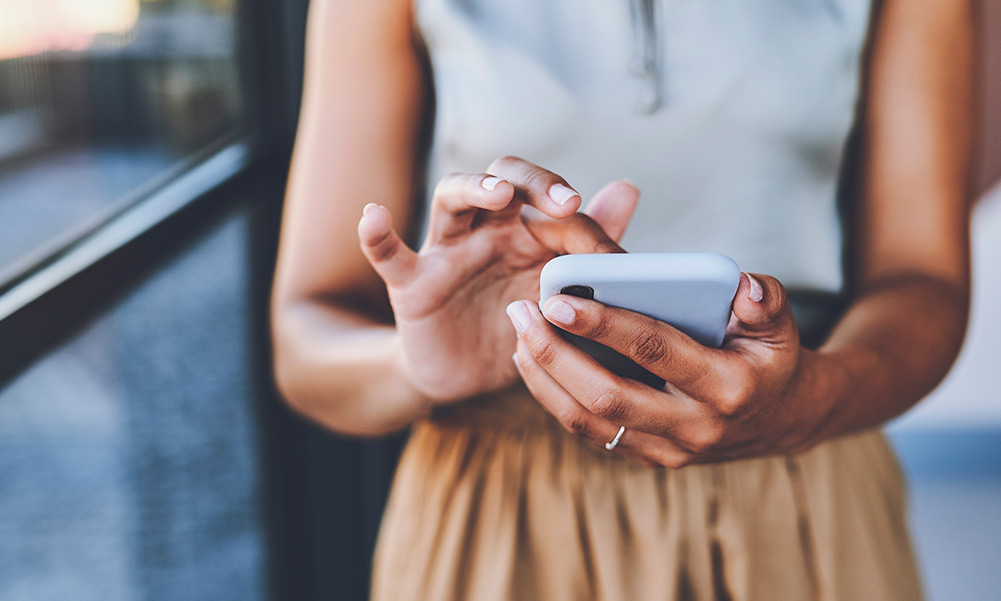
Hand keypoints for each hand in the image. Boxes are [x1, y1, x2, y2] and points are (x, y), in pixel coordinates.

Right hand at [358, 157, 638, 402]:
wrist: (468, 377)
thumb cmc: (518, 325)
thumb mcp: (558, 292)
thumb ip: (588, 243)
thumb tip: (627, 188)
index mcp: (527, 230)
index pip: (551, 200)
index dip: (581, 218)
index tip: (610, 252)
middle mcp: (486, 229)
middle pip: (503, 179)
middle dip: (534, 183)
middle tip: (566, 203)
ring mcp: (446, 252)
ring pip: (451, 199)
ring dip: (472, 189)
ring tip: (496, 194)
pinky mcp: (412, 285)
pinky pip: (389, 254)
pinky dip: (378, 234)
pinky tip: (373, 215)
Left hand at [509, 273, 837, 466]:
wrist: (781, 419)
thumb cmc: (770, 356)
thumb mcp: (780, 323)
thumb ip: (765, 299)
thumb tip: (744, 287)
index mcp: (727, 387)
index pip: (655, 351)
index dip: (604, 325)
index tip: (558, 299)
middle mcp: (694, 427)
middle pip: (607, 396)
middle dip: (555, 354)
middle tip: (521, 311)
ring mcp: (668, 450)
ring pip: (589, 422)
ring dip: (545, 378)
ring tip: (517, 333)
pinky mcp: (648, 457)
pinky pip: (591, 432)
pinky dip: (555, 398)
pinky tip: (533, 362)